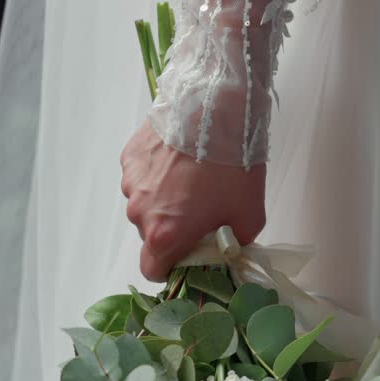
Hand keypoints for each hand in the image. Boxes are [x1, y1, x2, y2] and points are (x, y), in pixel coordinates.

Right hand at [120, 120, 265, 280]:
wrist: (216, 109)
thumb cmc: (234, 166)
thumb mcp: (249, 217)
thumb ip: (233, 245)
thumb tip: (226, 250)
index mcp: (164, 234)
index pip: (152, 270)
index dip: (171, 268)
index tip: (188, 256)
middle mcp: (139, 211)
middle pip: (151, 234)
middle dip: (173, 229)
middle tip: (202, 209)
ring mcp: (131, 181)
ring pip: (146, 204)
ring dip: (165, 200)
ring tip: (194, 178)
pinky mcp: (130, 156)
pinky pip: (142, 177)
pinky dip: (158, 175)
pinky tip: (181, 160)